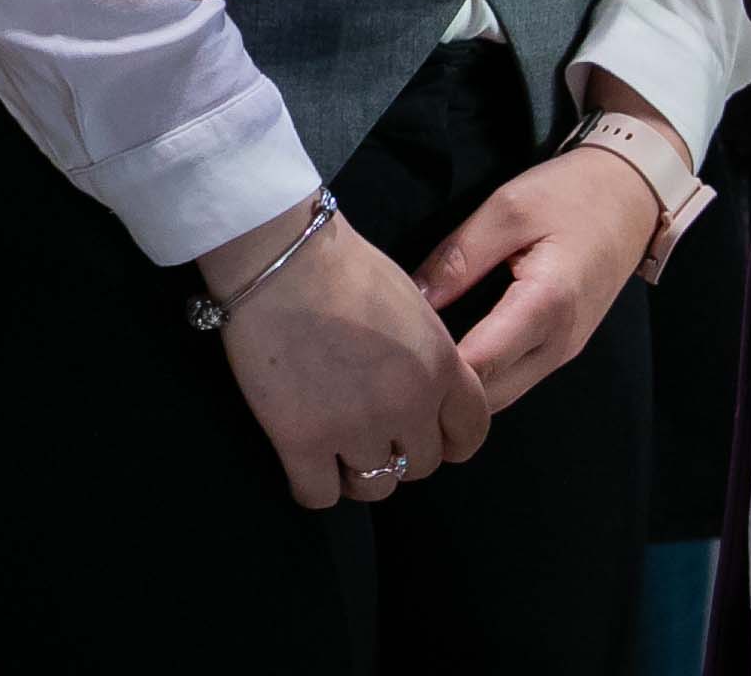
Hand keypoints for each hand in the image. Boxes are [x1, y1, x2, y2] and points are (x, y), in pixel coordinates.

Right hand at [208, 197, 489, 509]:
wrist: (279, 255)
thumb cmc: (340, 264)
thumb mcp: (411, 304)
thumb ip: (427, 355)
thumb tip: (423, 389)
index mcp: (440, 367)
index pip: (470, 433)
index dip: (449, 442)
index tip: (426, 437)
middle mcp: (408, 405)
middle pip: (420, 466)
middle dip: (397, 453)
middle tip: (367, 432)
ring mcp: (355, 426)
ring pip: (373, 488)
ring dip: (355, 472)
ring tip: (333, 448)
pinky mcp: (302, 438)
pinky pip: (319, 495)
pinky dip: (311, 484)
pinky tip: (301, 461)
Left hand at [415, 88, 679, 408]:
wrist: (632, 196)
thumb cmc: (570, 194)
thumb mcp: (507, 209)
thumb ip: (459, 258)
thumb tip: (412, 300)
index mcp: (547, 305)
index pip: (479, 365)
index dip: (433, 369)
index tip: (392, 355)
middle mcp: (560, 343)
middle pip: (489, 396)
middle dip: (442, 389)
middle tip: (393, 363)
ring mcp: (565, 350)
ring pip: (502, 394)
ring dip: (461, 387)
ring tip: (414, 359)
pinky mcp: (563, 347)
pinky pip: (516, 377)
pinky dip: (483, 374)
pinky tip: (449, 351)